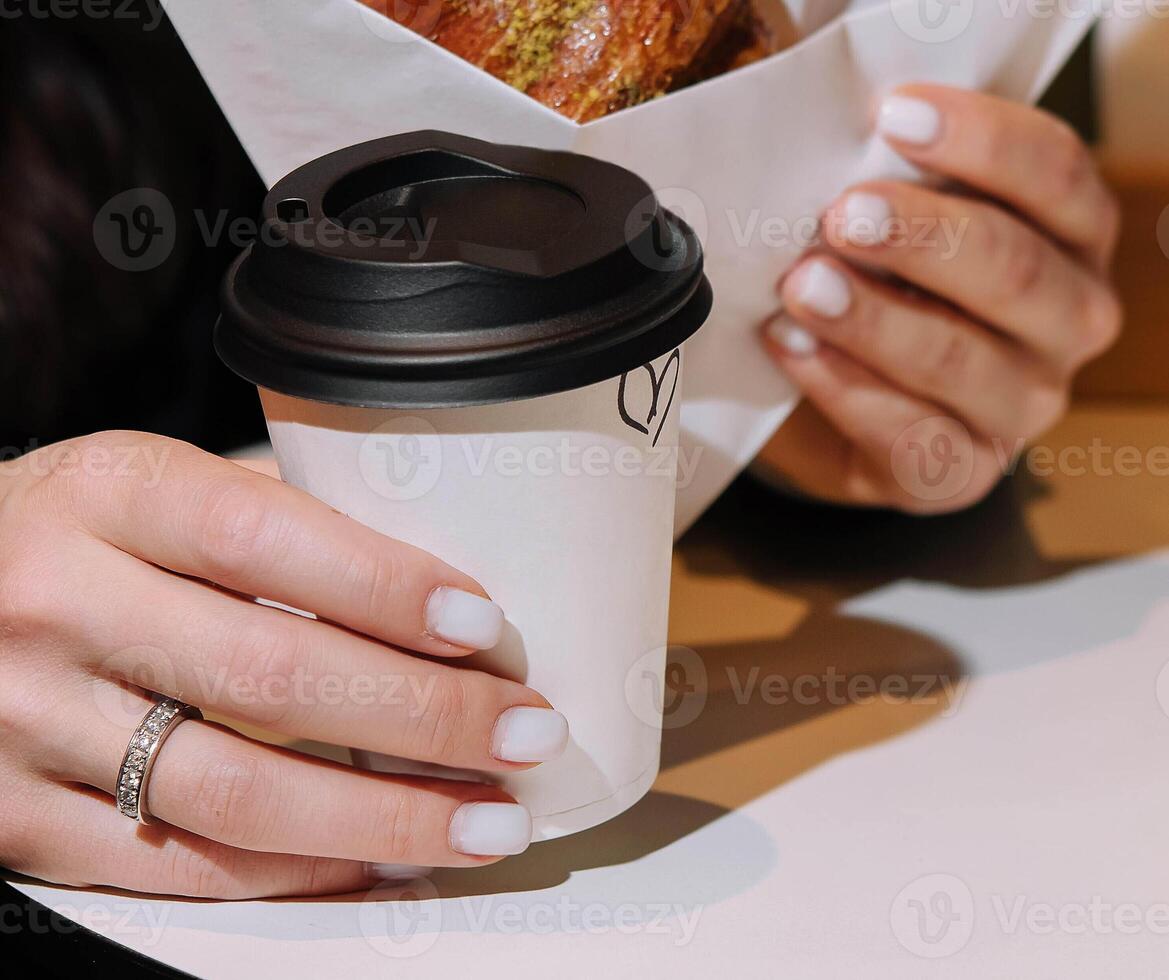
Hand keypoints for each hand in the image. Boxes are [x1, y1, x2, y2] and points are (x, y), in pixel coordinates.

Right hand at [0, 432, 568, 897]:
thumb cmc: (73, 532)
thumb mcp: (148, 483)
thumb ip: (270, 516)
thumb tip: (429, 580)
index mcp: (109, 494)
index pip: (266, 537)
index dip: (388, 588)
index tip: (484, 628)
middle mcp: (59, 603)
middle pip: (272, 676)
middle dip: (428, 717)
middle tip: (526, 735)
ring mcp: (26, 720)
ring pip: (238, 793)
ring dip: (389, 818)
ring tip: (490, 822)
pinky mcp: (16, 819)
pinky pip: (181, 865)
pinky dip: (301, 870)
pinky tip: (381, 859)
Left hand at [758, 84, 1121, 512]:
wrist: (841, 403)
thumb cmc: (879, 288)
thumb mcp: (899, 227)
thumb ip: (892, 186)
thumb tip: (830, 144)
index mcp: (1072, 237)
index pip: (1055, 174)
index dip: (981, 141)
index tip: (894, 115)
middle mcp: (1069, 320)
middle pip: (1013, 267)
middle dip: (920, 236)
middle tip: (841, 215)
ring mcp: (1025, 404)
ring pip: (960, 358)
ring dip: (873, 318)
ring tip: (803, 285)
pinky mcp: (965, 470)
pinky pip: (912, 435)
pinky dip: (844, 388)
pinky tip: (793, 348)